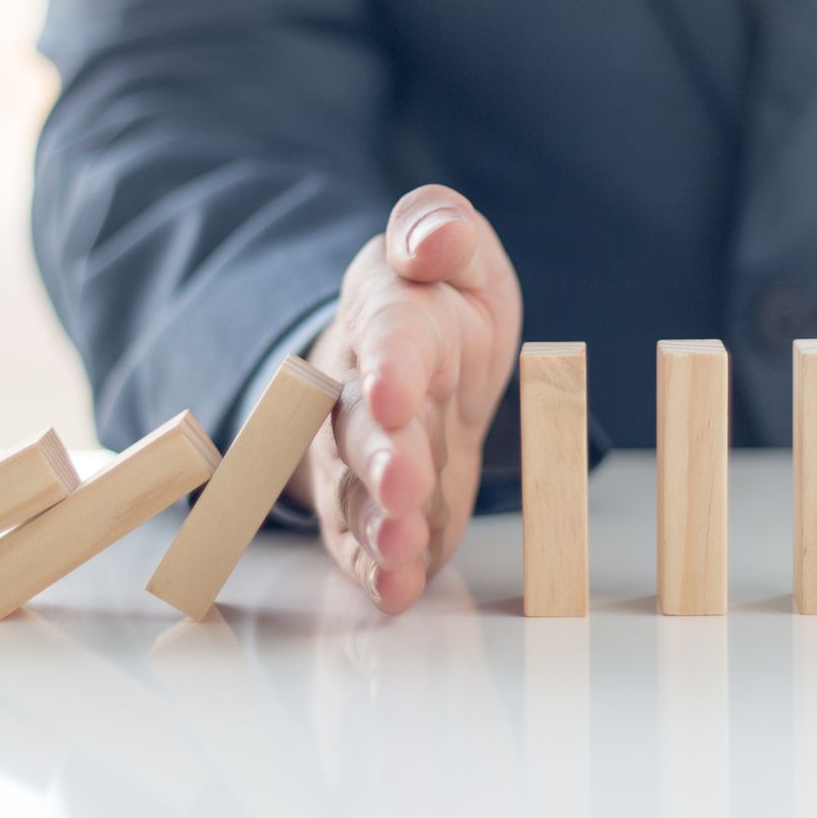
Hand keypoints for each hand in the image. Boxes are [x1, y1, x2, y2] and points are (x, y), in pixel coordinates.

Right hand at [291, 185, 521, 612]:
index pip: (387, 339)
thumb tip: (430, 238)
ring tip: (402, 549)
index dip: (390, 367)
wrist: (419, 363)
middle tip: (402, 489)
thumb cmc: (442, 305)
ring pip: (356, 491)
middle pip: (361, 427)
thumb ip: (440, 229)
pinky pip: (363, 540)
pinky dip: (377, 567)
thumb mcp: (460, 253)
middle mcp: (359, 391)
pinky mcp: (370, 508)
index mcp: (390, 318)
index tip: (395, 394)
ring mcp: (359, 456)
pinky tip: (396, 588)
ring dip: (377, 524)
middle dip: (381, 459)